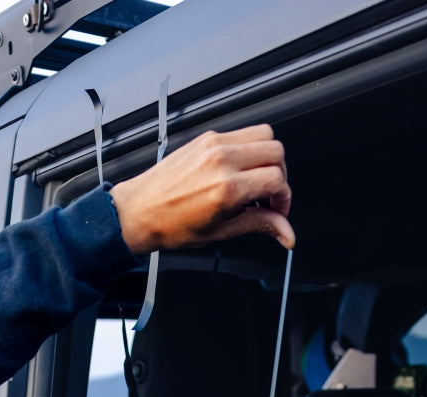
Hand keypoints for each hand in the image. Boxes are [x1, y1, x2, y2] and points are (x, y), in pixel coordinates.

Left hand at [110, 126, 293, 255]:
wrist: (140, 211)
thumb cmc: (171, 224)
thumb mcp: (221, 231)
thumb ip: (260, 225)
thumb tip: (286, 233)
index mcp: (227, 187)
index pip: (277, 179)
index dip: (284, 197)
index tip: (277, 210)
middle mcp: (222, 160)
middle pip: (276, 151)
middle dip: (280, 174)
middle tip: (269, 196)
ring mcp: (214, 144)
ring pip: (264, 134)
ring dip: (268, 157)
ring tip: (256, 180)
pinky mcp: (207, 137)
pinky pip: (242, 133)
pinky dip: (249, 149)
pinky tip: (239, 171)